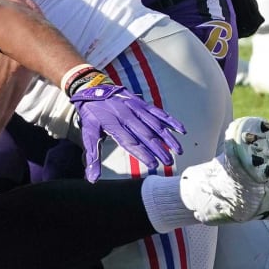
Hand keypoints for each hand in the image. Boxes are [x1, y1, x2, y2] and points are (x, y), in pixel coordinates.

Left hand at [69, 73, 184, 182]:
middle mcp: (127, 115)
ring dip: (168, 138)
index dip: (142, 154)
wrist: (93, 88)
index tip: (153, 165)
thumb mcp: (88, 135)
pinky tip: (181, 130)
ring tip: (177, 151)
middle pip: (146, 135)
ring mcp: (136, 108)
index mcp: (113, 124)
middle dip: (158, 149)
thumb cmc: (92, 115)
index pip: (130, 142)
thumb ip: (93, 158)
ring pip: (155, 124)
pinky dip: (170, 121)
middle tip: (168, 163)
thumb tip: (92, 180)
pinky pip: (159, 112)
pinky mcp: (142, 104)